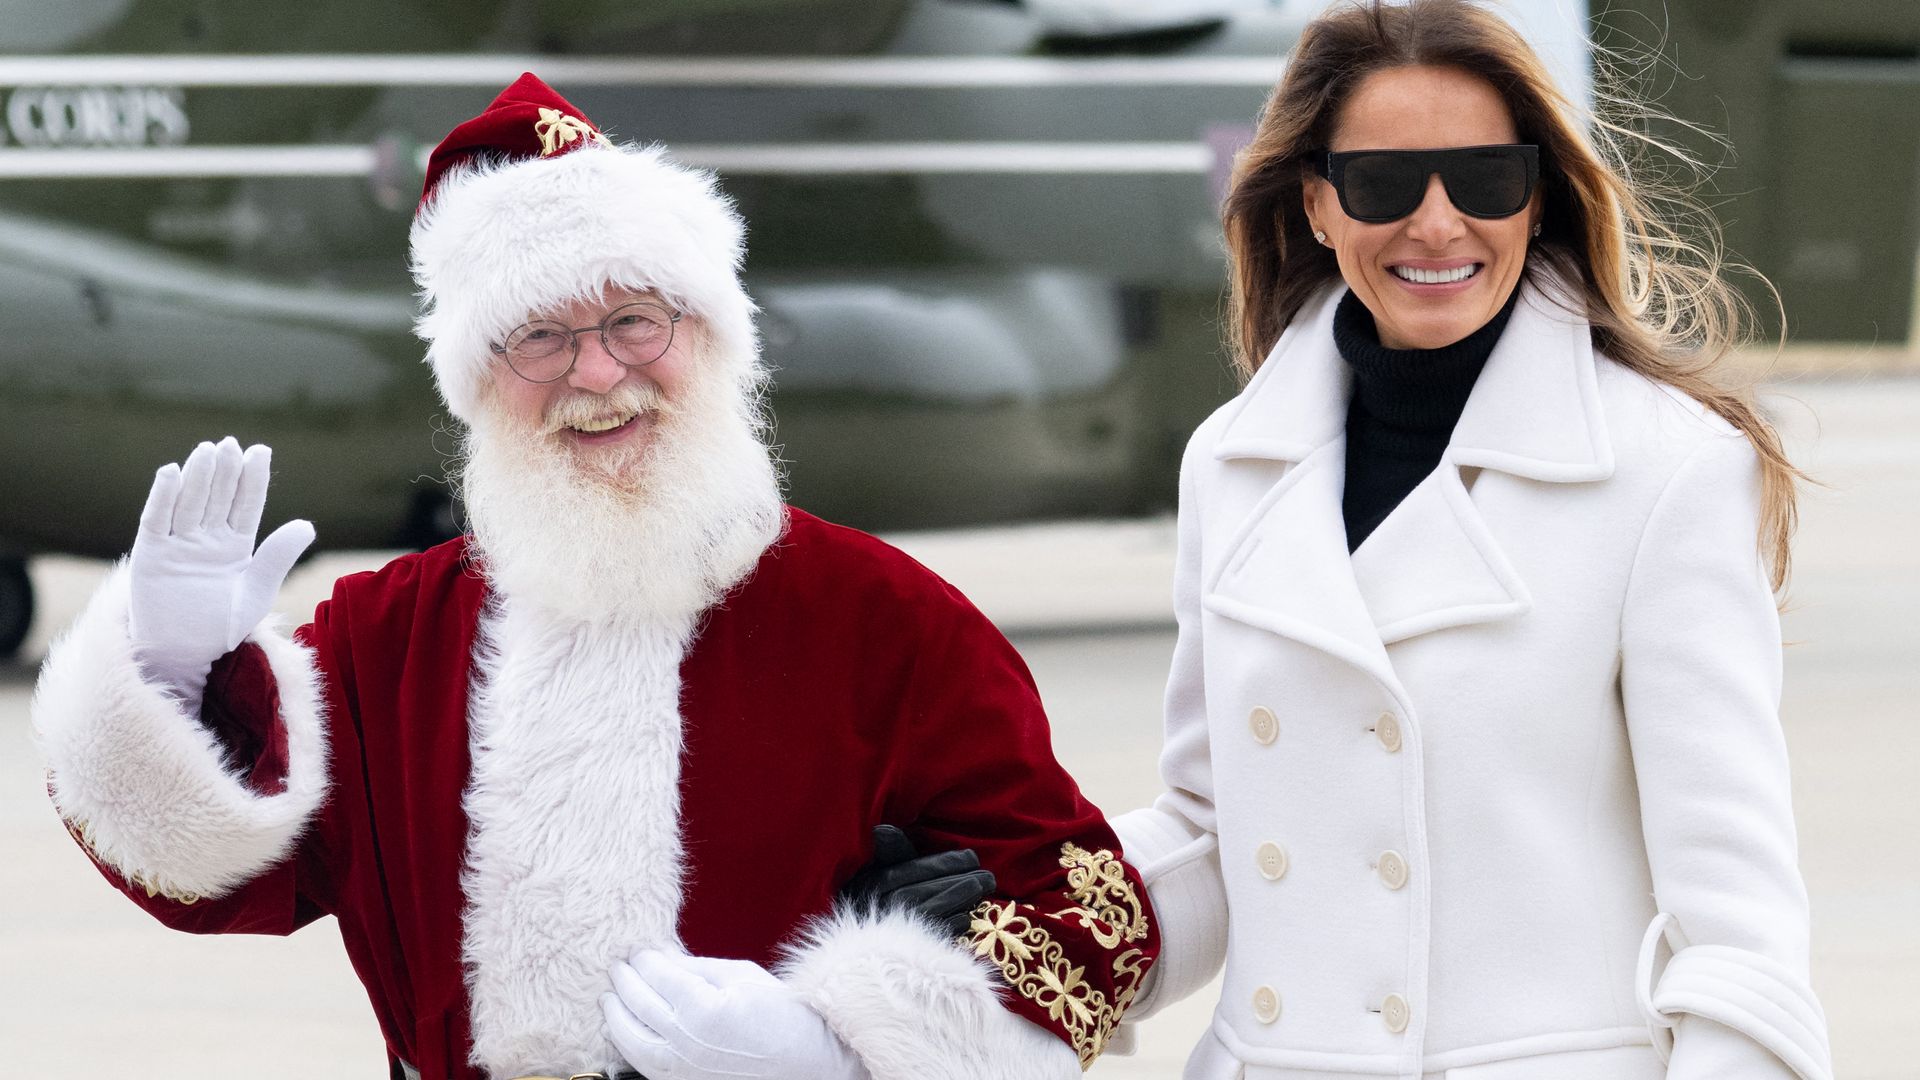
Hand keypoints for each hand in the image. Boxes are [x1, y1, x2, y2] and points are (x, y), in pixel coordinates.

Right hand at [128, 438, 313, 710]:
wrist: (184, 655)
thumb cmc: (223, 626)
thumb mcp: (257, 592)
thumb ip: (278, 558)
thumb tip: (307, 524)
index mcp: (236, 545)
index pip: (246, 504)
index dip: (252, 479)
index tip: (261, 451)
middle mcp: (207, 539)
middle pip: (218, 498)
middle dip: (225, 472)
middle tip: (232, 444)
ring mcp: (178, 545)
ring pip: (189, 503)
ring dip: (198, 477)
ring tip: (208, 451)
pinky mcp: (150, 556)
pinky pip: (156, 521)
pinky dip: (162, 497)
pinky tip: (171, 473)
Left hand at [602, 949, 868, 1079]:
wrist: (805, 1061)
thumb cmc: (780, 1013)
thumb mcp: (741, 976)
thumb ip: (695, 966)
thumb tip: (660, 954)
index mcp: (702, 1008)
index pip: (657, 976)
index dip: (644, 959)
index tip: (637, 949)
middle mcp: (686, 1041)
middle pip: (639, 1004)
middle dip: (625, 982)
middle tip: (616, 966)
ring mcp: (683, 1068)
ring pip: (632, 1040)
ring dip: (616, 1016)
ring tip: (609, 998)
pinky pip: (644, 1065)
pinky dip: (627, 1046)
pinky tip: (623, 1031)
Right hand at [839, 824, 996, 934]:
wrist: (860, 948)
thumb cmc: (871, 900)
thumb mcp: (875, 872)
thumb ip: (889, 852)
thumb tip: (883, 830)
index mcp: (876, 882)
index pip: (918, 869)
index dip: (948, 862)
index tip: (972, 858)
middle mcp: (884, 904)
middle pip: (931, 889)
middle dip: (962, 880)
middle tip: (988, 876)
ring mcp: (896, 929)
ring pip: (937, 910)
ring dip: (963, 899)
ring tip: (983, 890)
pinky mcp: (909, 950)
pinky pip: (935, 934)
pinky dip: (954, 924)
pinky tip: (967, 917)